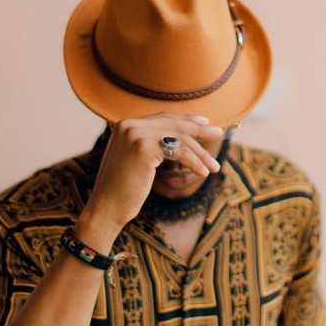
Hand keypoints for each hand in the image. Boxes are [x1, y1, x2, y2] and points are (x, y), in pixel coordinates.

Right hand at [81, 113, 223, 237]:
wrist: (106, 208)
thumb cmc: (123, 190)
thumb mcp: (137, 162)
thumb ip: (151, 145)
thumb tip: (179, 140)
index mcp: (126, 125)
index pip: (163, 117)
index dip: (186, 119)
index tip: (205, 123)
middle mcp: (129, 124)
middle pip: (174, 125)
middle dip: (200, 130)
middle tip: (219, 134)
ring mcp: (135, 134)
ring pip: (179, 139)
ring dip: (201, 153)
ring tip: (214, 167)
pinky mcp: (143, 147)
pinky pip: (179, 152)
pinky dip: (194, 162)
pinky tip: (202, 172)